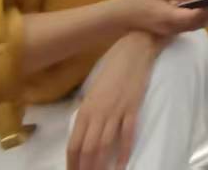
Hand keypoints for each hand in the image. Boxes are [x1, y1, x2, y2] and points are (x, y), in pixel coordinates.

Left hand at [68, 31, 160, 169]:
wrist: (134, 50)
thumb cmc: (113, 68)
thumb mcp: (94, 90)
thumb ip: (88, 110)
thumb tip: (84, 128)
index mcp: (86, 109)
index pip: (74, 143)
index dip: (72, 162)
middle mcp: (98, 113)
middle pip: (88, 148)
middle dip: (85, 168)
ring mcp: (116, 111)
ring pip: (104, 145)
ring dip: (101, 164)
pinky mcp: (133, 108)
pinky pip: (127, 134)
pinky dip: (123, 151)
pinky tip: (121, 164)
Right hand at [112, 0, 207, 38]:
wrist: (118, 19)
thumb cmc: (136, 1)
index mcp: (171, 17)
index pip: (197, 16)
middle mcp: (172, 28)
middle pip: (198, 24)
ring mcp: (170, 32)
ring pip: (194, 27)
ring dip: (207, 17)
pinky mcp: (168, 32)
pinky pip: (187, 28)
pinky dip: (198, 20)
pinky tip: (202, 10)